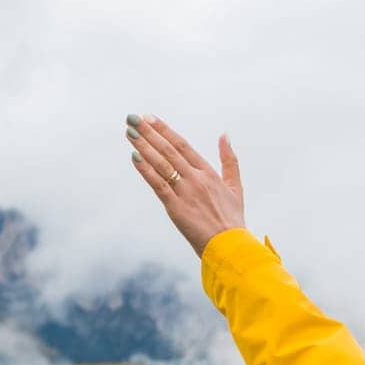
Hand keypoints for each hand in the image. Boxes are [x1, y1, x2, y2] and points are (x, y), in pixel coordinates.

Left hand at [125, 114, 244, 256]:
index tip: (150, 118)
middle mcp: (197, 179)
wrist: (230, 246)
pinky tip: (134, 157)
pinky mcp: (176, 207)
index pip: (183, 146)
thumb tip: (225, 136)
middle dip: (150, 133)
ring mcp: (186, 192)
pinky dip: (146, 170)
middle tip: (133, 118)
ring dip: (144, 146)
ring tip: (129, 132)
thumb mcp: (235, 187)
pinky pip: (158, 184)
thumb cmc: (232, 219)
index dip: (165, 130)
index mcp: (209, 174)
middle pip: (169, 150)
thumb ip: (230, 161)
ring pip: (161, 164)